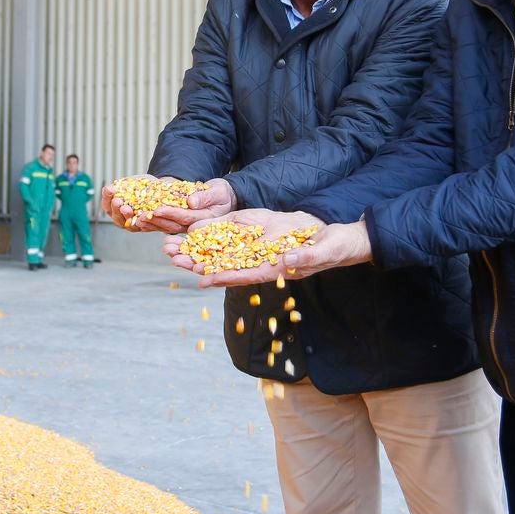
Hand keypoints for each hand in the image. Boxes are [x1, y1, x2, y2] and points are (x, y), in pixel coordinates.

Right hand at [101, 174, 162, 229]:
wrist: (162, 191)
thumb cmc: (144, 186)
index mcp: (115, 207)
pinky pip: (142, 226)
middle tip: (117, 201)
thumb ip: (124, 184)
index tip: (109, 189)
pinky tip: (142, 215)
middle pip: (115, 216)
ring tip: (126, 208)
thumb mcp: (134, 182)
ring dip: (126, 216)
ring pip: (127, 223)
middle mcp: (122, 218)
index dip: (106, 197)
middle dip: (115, 208)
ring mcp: (132, 225)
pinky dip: (142, 221)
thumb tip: (114, 186)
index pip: (107, 203)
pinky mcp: (144, 228)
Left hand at [136, 178, 236, 233]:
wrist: (224, 197)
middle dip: (156, 221)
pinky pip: (165, 224)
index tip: (157, 209)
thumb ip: (206, 197)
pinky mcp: (180, 223)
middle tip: (140, 218)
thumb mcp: (219, 191)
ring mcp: (186, 226)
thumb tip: (190, 202)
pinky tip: (138, 218)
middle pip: (172, 226)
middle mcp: (194, 226)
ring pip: (166, 227)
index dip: (171, 214)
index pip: (185, 217)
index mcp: (205, 220)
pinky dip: (152, 222)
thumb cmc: (223, 193)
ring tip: (135, 219)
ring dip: (151, 224)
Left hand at [163, 209, 373, 286]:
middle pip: (228, 264)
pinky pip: (236, 237)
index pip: (246, 274)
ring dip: (201, 250)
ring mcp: (262, 249)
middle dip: (201, 262)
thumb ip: (309, 257)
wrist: (341, 237)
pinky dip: (216, 236)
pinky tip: (196, 234)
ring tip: (173, 248)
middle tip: (173, 259)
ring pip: (226, 251)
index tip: (201, 280)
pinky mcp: (263, 236)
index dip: (224, 278)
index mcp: (277, 268)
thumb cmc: (337, 246)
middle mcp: (264, 261)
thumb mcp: (325, 251)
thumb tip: (290, 259)